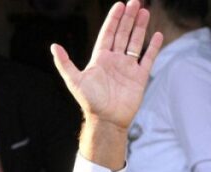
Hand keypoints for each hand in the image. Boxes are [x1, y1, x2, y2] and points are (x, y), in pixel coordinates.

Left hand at [51, 1, 161, 131]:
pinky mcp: (139, 77)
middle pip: (123, 34)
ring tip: (145, 11)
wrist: (107, 120)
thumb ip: (64, 63)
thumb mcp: (74, 80)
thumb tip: (54, 46)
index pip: (108, 34)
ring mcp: (128, 68)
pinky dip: (153, 47)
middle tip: (135, 2)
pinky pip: (147, 59)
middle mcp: (114, 61)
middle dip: (128, 18)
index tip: (119, 5)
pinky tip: (157, 34)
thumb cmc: (90, 102)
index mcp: (100, 59)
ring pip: (135, 42)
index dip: (113, 20)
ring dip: (140, 27)